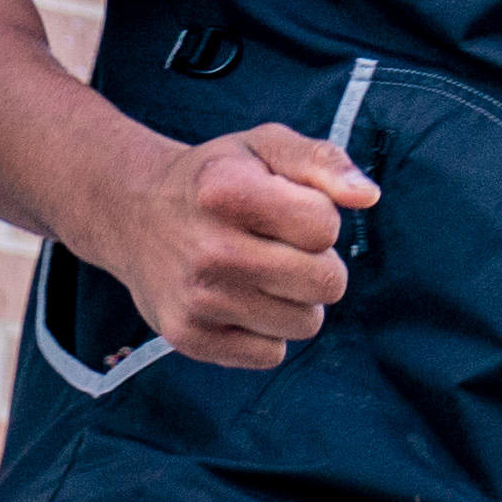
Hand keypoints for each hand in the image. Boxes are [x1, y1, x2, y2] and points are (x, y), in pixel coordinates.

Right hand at [89, 121, 378, 369]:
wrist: (133, 213)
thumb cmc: (217, 179)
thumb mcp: (265, 147)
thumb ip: (323, 161)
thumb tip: (368, 196)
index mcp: (225, 190)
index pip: (325, 226)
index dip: (318, 218)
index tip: (286, 210)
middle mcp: (208, 248)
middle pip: (327, 283)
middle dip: (316, 264)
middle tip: (279, 247)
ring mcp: (196, 299)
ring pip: (305, 324)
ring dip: (294, 301)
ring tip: (257, 272)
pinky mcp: (189, 338)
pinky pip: (272, 354)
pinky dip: (266, 332)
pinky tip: (237, 299)